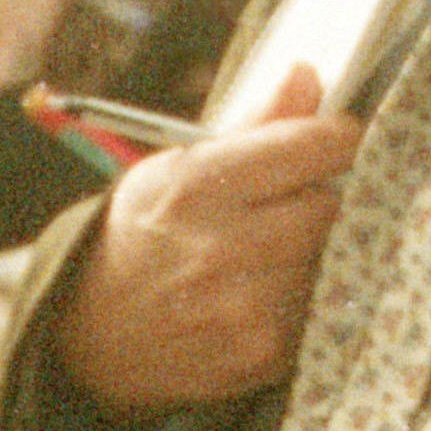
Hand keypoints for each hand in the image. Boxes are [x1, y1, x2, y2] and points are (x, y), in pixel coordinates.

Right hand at [50, 88, 358, 414]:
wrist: (96, 335)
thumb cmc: (145, 235)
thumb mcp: (178, 167)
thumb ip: (254, 123)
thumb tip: (310, 75)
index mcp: (198, 188)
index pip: (312, 147)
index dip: (334, 138)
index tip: (333, 140)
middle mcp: (222, 249)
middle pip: (328, 205)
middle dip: (313, 200)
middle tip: (280, 207)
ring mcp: (245, 309)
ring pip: (327, 258)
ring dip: (307, 253)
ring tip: (259, 257)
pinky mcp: (262, 354)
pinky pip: (316, 307)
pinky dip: (299, 298)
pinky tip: (257, 296)